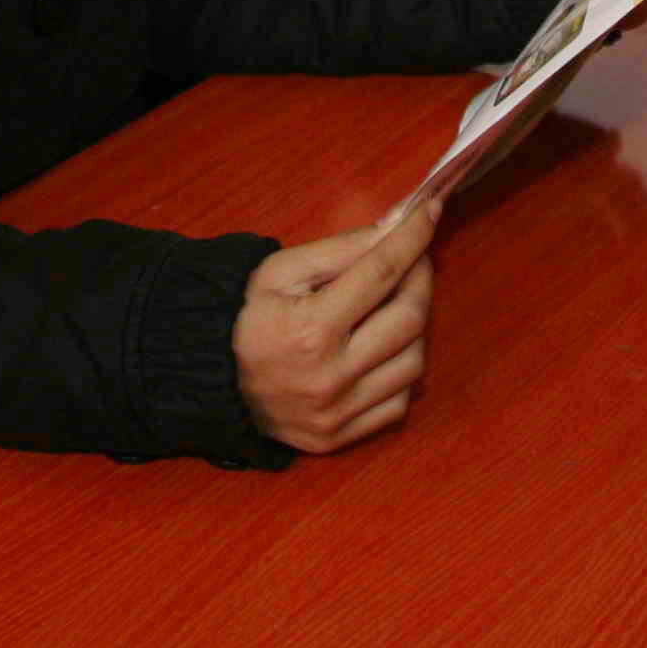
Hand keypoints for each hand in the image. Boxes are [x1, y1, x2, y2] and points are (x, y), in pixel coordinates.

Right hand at [233, 205, 435, 454]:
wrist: (216, 384)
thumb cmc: (248, 319)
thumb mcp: (280, 271)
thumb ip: (339, 250)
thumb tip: (393, 230)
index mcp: (311, 328)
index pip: (381, 273)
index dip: (412, 238)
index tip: (430, 212)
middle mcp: (331, 375)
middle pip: (409, 319)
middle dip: (421, 279)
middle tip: (414, 260)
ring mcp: (340, 411)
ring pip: (414, 362)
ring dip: (414, 325)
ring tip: (393, 305)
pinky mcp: (343, 435)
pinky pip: (399, 401)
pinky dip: (400, 369)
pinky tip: (382, 350)